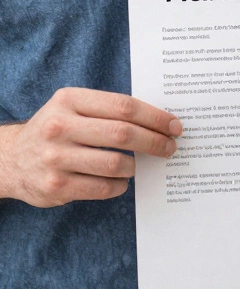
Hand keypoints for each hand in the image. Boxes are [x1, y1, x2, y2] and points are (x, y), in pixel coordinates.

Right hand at [0, 88, 180, 207]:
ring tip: (136, 165)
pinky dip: (119, 185)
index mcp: (69, 101)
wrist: (10, 159)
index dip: (156, 117)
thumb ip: (109, 110)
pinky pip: (105, 188)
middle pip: (124, 133)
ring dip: (135, 166)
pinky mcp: (56, 186)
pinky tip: (118, 180)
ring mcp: (55, 158)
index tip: (175, 126)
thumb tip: (161, 122)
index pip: (124, 106)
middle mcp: (59, 126)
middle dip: (155, 142)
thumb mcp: (73, 108)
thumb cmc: (57, 131)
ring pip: (117, 164)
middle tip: (170, 148)